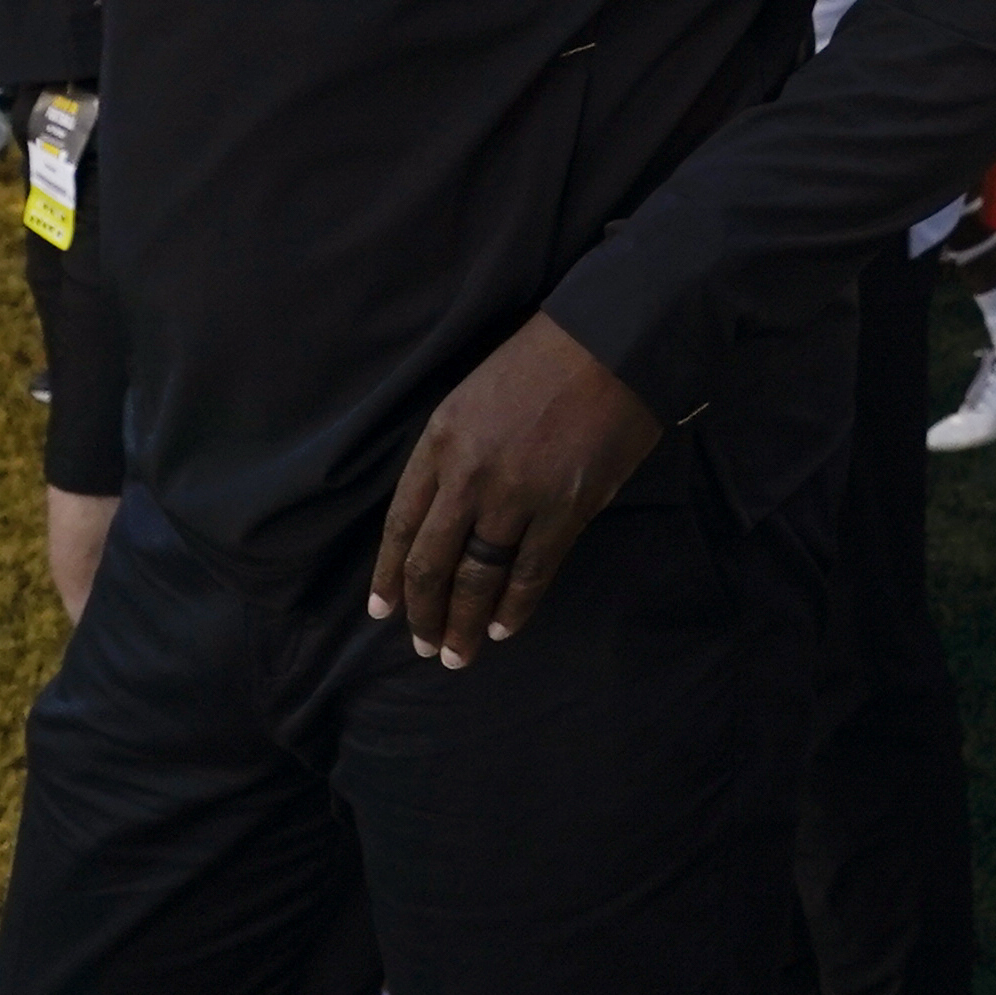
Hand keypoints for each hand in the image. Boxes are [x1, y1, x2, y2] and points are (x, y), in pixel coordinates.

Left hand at [365, 313, 665, 673]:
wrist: (613, 340)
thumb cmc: (543, 358)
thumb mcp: (472, 396)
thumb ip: (453, 454)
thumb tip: (444, 518)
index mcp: (440, 442)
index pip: (400, 525)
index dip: (389, 576)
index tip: (382, 612)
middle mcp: (469, 475)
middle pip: (432, 562)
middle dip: (424, 613)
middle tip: (425, 647)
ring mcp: (518, 496)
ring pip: (477, 578)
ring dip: (465, 622)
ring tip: (459, 654)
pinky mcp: (566, 509)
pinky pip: (531, 572)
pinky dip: (515, 607)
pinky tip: (504, 628)